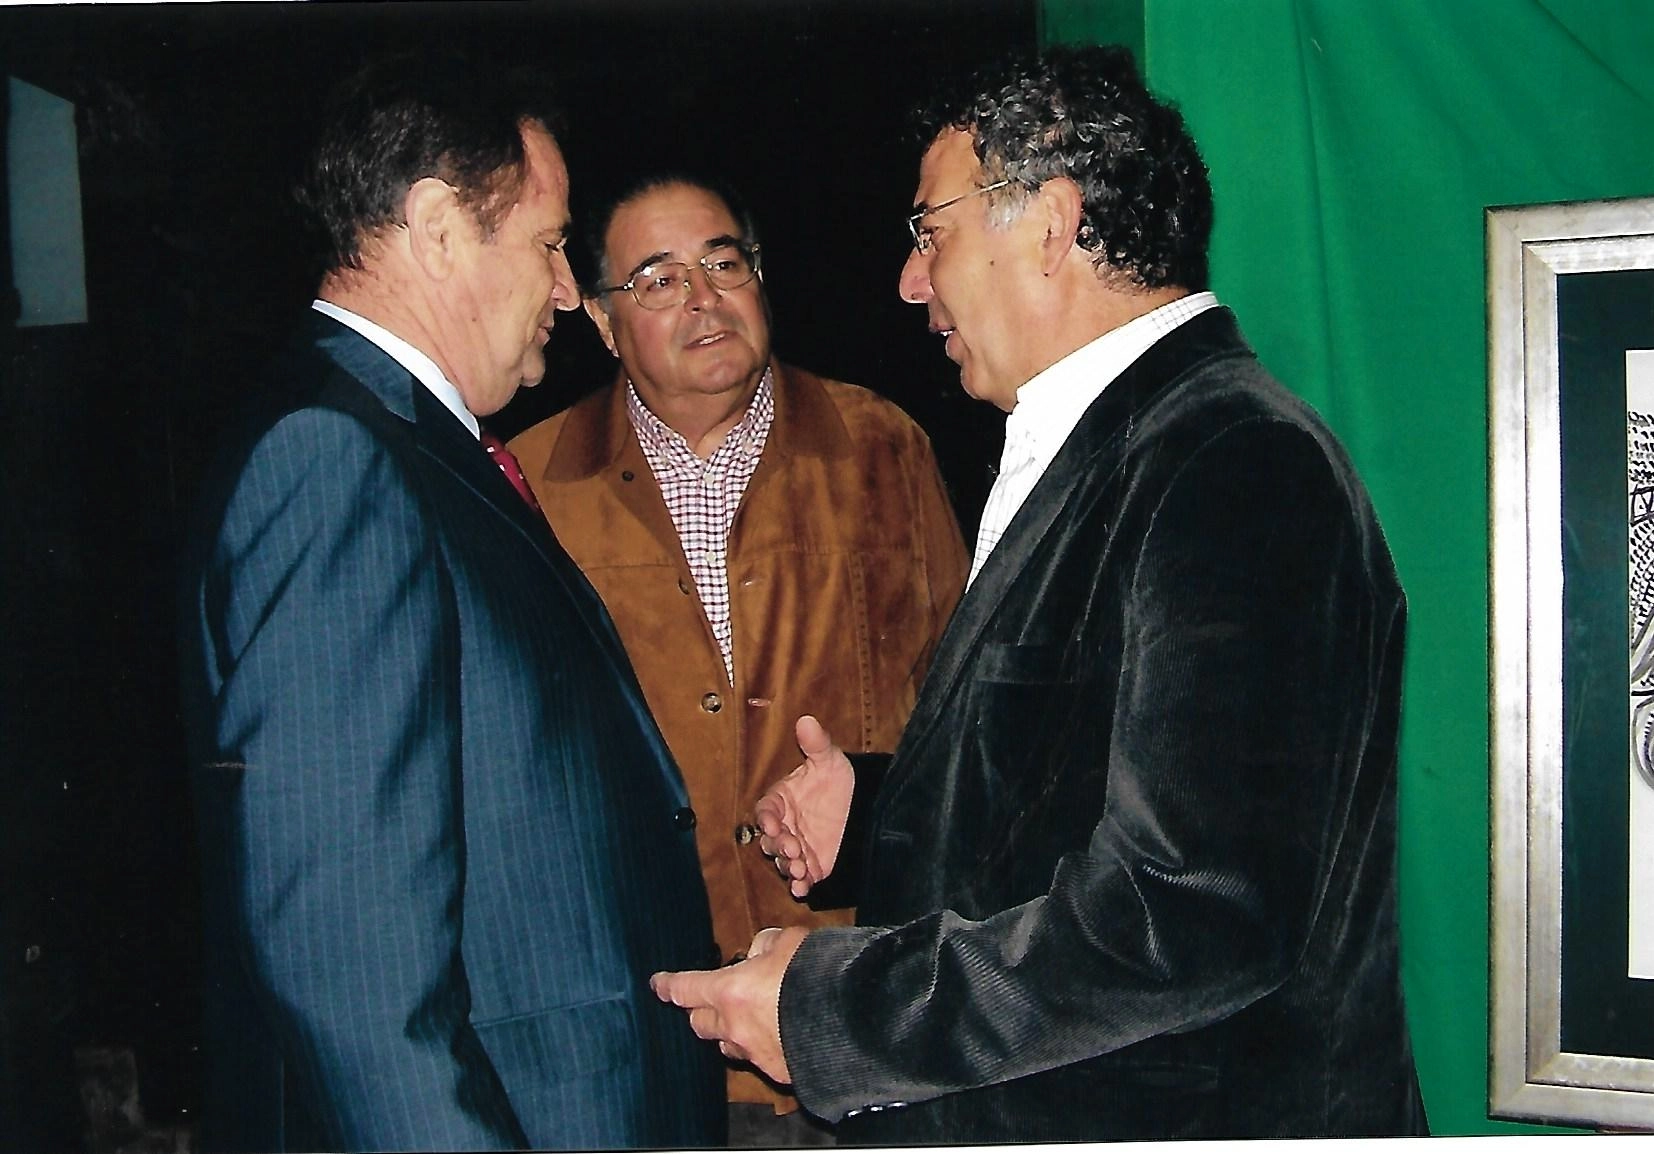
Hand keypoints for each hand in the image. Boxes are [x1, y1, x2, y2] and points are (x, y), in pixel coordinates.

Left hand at [651, 927, 807, 1084]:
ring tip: (748, 1018)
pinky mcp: (777, 1071)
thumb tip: (760, 951)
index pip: (685, 989)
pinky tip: (781, 1035)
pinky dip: (763, 1046)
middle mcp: (735, 1027)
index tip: (658, 984)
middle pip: (699, 1023)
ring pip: (727, 1045)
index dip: (668, 985)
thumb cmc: (816, 974)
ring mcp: (754, 1053)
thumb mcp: (790, 941)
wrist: (850, 1020)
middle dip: (701, 1010)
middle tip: (714, 999)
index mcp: (730, 991)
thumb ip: (767, 944)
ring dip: (729, 1032)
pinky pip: (759, 1059)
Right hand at [754, 716, 853, 896]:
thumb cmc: (837, 778)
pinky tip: (803, 890)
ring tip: (799, 869)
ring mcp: (797, 846)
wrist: (860, 803)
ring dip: (788, 867)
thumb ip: (816, 744)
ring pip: (783, 860)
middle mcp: (784, 825)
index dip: (765, 818)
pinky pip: (801, 878)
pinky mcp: (812, 865)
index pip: (766, 810)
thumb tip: (807, 719)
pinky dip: (799, 885)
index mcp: (781, 800)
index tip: (770, 824)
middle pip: (771, 839)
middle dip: (778, 846)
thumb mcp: (829, 759)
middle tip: (791, 849)